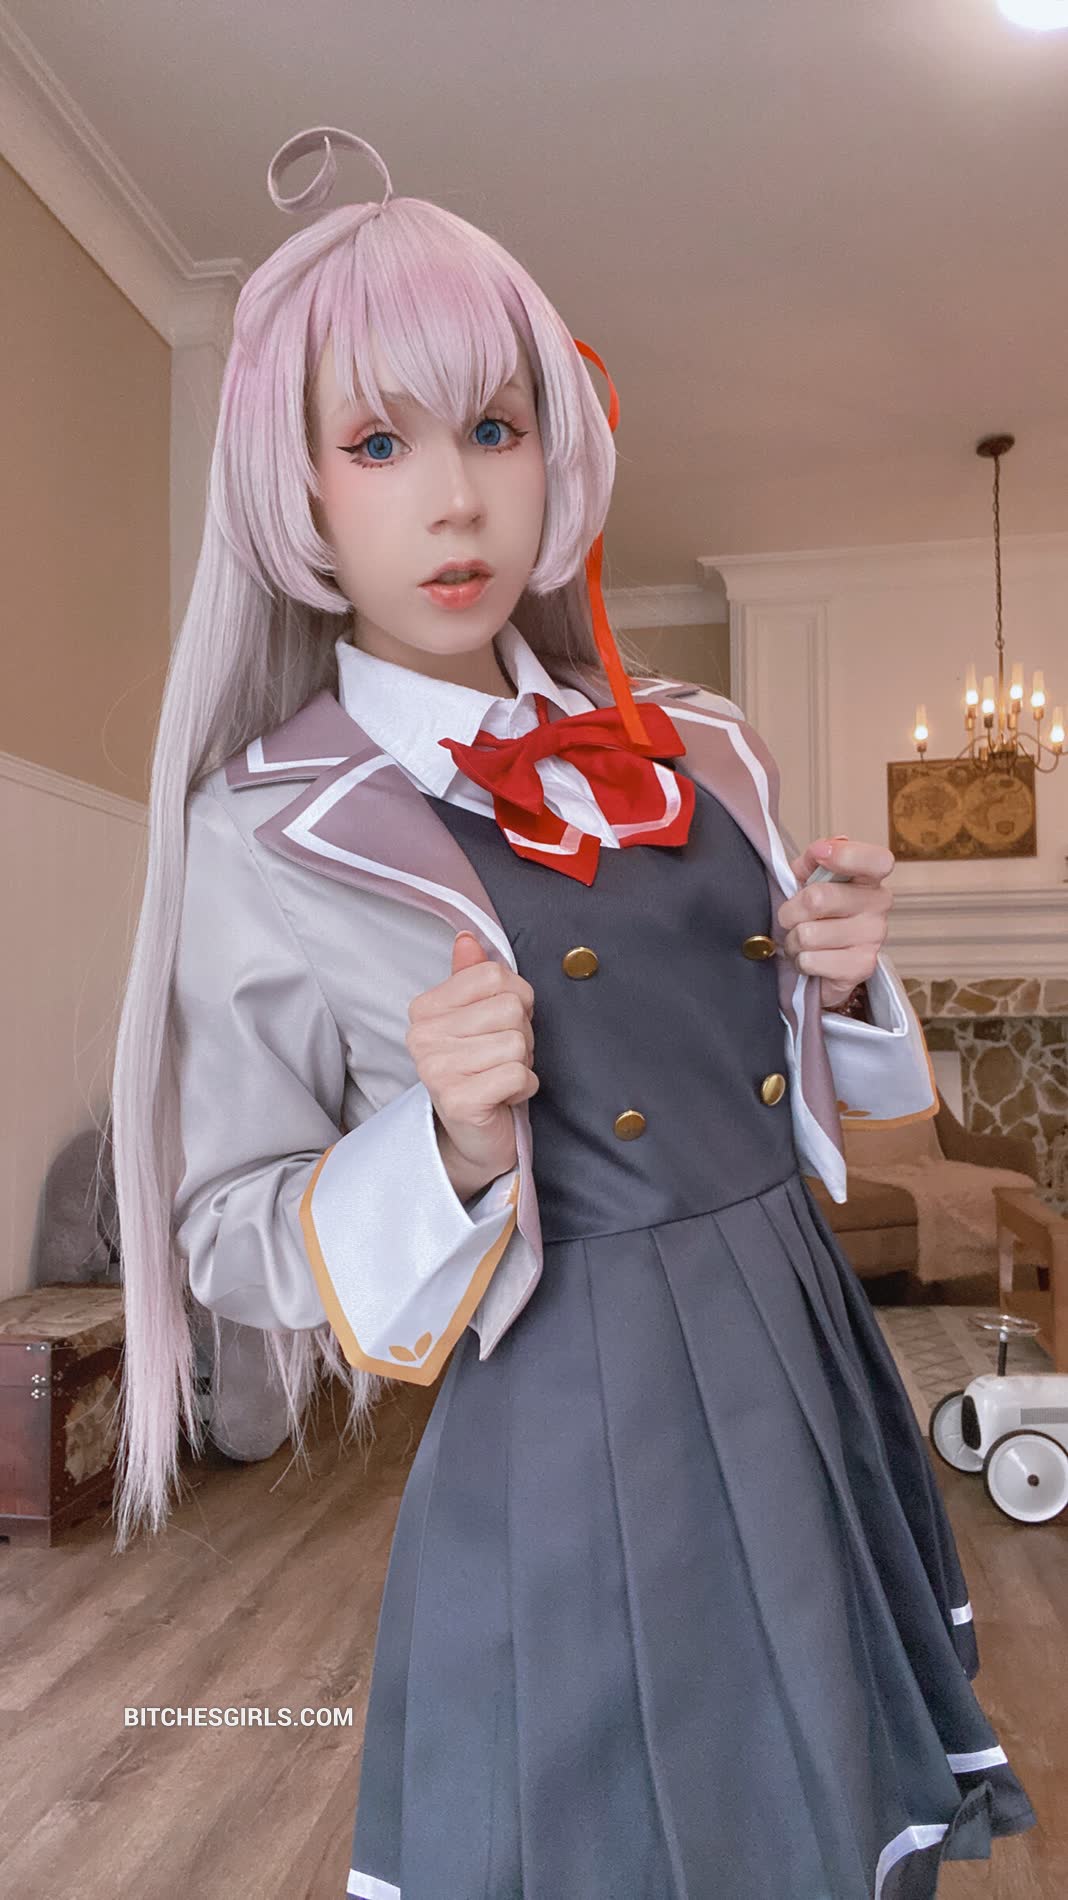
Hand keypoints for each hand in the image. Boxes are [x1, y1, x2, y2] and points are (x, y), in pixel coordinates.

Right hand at [406, 932, 537, 1195]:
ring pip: (517, 1042)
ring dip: (523, 1063)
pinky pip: (518, 1074)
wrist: (473, 1138)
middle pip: (510, 1008)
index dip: (516, 999)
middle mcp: (422, 1037)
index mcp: (424, 1009)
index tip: (501, 1026)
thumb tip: (467, 938)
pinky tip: (505, 1096)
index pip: (493, 975)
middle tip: (501, 1058)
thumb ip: (470, 978)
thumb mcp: (476, 1018)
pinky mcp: (458, 1101)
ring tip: (502, 1076)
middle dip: (521, 1034)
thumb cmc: (480, 1071)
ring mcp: (437, 1070)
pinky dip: (524, 1086)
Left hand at [776, 835, 893, 1009]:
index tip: (819, 853)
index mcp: (868, 878)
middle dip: (790, 911)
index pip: (876, 860)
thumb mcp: (808, 882)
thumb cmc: (816, 917)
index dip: (845, 855)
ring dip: (794, 941)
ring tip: (802, 942)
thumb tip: (818, 851)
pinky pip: (811, 960)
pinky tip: (812, 959)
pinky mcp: (863, 966)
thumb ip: (810, 863)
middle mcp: (878, 904)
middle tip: (791, 918)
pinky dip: (801, 962)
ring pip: (808, 934)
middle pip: (818, 899)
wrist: (824, 964)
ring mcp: (874, 936)